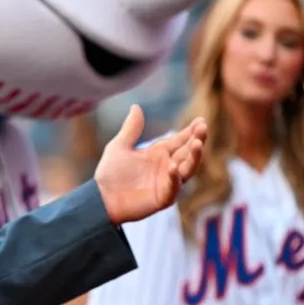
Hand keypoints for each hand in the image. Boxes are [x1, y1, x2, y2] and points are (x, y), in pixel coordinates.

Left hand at [93, 105, 206, 225]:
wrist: (101, 198)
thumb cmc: (110, 173)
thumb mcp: (119, 146)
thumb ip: (131, 129)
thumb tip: (136, 106)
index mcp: (159, 154)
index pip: (179, 140)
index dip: (190, 131)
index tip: (200, 120)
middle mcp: (167, 167)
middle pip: (187, 153)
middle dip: (197, 140)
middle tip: (203, 128)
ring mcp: (167, 183)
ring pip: (187, 169)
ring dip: (194, 157)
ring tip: (197, 143)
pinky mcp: (162, 198)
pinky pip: (173, 188)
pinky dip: (174, 178)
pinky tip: (173, 166)